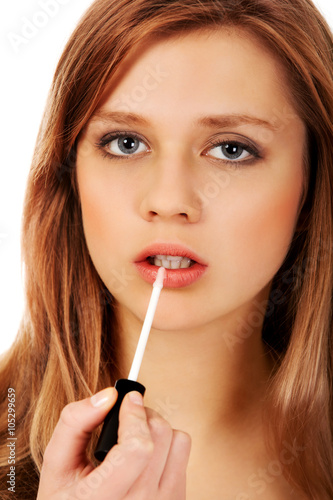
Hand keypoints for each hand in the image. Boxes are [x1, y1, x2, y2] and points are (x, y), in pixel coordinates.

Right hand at [37, 388, 190, 499]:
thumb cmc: (70, 494)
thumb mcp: (57, 463)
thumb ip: (74, 423)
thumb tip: (109, 395)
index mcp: (101, 497)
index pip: (137, 448)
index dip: (134, 414)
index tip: (128, 399)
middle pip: (159, 436)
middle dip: (143, 414)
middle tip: (128, 417)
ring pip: (177, 440)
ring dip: (158, 428)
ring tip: (136, 436)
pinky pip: (184, 455)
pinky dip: (168, 444)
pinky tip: (148, 455)